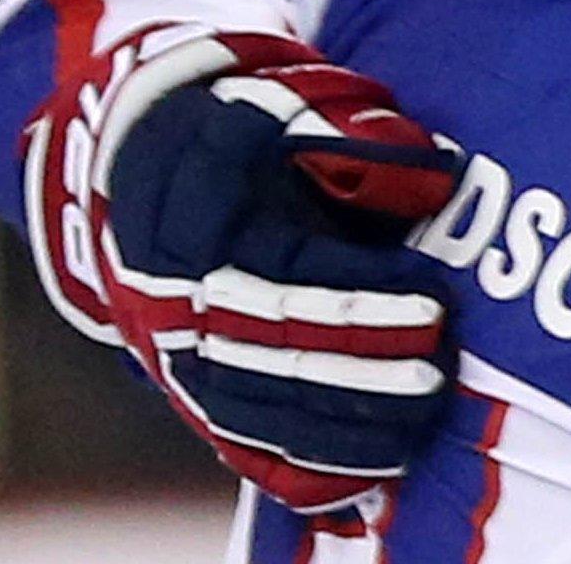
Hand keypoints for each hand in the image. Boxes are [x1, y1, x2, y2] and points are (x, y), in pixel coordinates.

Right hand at [34, 27, 462, 511]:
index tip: (431, 300)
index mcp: (194, 222)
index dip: (361, 297)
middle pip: (270, 353)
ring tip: (418, 419)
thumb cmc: (238, 125)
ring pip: (254, 411)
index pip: (284, 276)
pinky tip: (370, 468)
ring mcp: (171, 350)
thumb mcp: (282, 103)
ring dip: (340, 427)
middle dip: (358, 372)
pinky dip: (302, 463)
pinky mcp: (184, 387)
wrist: (138, 159)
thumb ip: (350, 135)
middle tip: (433, 376)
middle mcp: (170, 296)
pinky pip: (239, 442)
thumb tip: (432, 178)